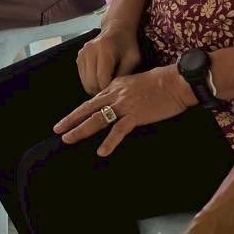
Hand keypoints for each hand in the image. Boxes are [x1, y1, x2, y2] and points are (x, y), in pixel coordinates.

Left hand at [54, 65, 194, 155]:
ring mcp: (124, 105)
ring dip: (81, 130)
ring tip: (69, 139)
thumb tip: (115, 102)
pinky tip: (102, 151)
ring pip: (97, 119)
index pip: (92, 101)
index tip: (67, 119)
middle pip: (87, 109)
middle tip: (57, 129)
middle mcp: (115, 94)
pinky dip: (109, 142)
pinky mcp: (136, 115)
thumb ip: (122, 92)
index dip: (78, 111)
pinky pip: (119, 130)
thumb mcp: (134, 82)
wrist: (176, 82)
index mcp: (114, 86)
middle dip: (71, 120)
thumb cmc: (160, 82)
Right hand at [76, 25, 142, 93]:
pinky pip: (82, 77)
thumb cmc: (127, 44)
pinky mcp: (79, 57)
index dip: (109, 89)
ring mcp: (82, 54)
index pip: (102, 79)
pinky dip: (90, 82)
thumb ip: (124, 75)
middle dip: (101, 91)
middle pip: (91, 82)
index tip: (116, 91)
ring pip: (85, 82)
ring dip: (95, 88)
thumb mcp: (133, 59)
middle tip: (111, 91)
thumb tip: (116, 91)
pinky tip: (100, 79)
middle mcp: (89, 51)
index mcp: (104, 50)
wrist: (116, 29)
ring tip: (106, 86)